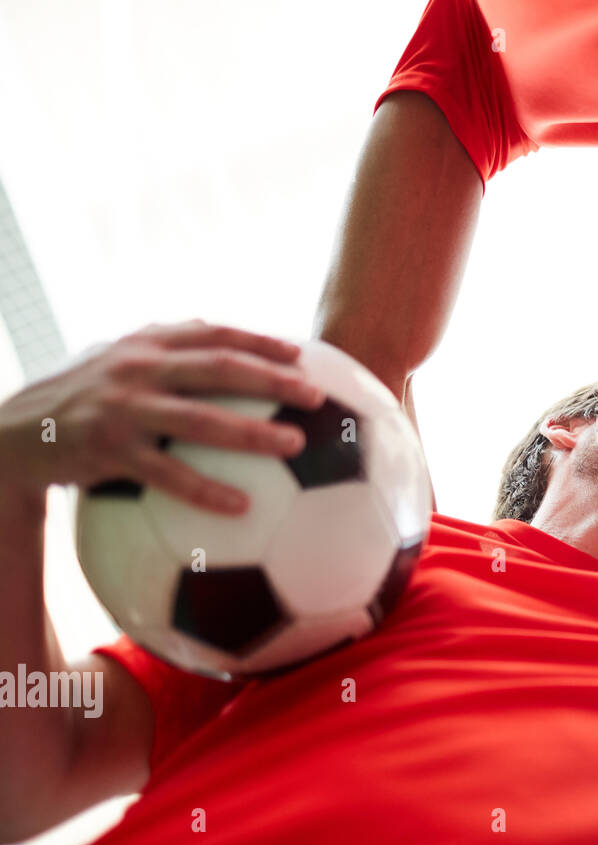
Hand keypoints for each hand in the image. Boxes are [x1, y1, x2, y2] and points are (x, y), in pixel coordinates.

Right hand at [0, 319, 324, 512]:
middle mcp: (137, 368)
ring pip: (199, 419)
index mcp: (146, 345)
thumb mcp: (118, 365)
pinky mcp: (107, 449)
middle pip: (217, 368)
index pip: (213, 333)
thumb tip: (235, 355)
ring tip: (295, 445)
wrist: (12, 433)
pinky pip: (167, 475)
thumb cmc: (83, 402)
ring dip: (252, 433)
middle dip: (271, 380)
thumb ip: (169, 356)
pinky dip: (206, 490)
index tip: (303, 355)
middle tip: (316, 396)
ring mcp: (122, 408)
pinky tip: (242, 506)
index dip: (259, 341)